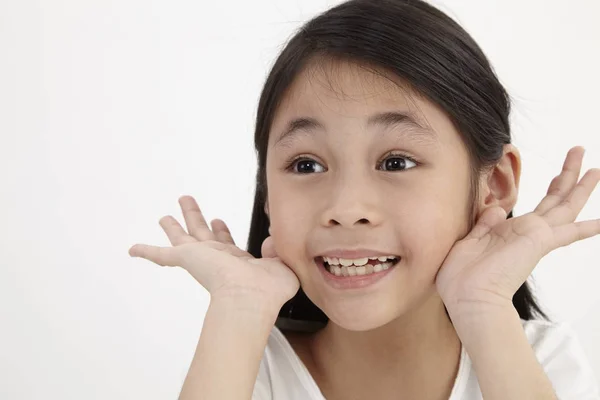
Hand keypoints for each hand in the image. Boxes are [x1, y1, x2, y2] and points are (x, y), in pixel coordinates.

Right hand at [128, 195, 299, 306]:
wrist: (250, 299)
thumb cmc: (268, 291)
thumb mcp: (281, 265)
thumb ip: (277, 251)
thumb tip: (270, 241)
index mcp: (237, 263)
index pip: (226, 244)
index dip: (222, 233)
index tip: (218, 221)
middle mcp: (216, 259)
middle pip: (201, 234)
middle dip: (195, 218)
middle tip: (186, 202)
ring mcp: (200, 259)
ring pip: (181, 237)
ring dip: (173, 226)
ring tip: (164, 217)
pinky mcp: (186, 258)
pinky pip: (161, 255)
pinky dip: (146, 252)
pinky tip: (132, 250)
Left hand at [436, 146, 599, 314]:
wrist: (467, 298)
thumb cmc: (461, 277)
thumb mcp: (470, 241)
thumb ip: (485, 224)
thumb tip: (495, 208)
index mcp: (511, 232)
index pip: (538, 207)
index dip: (550, 189)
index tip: (559, 175)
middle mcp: (527, 233)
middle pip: (556, 199)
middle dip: (568, 174)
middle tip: (580, 151)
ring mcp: (535, 237)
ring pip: (564, 205)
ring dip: (580, 185)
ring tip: (595, 168)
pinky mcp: (538, 242)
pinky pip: (568, 233)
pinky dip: (586, 228)